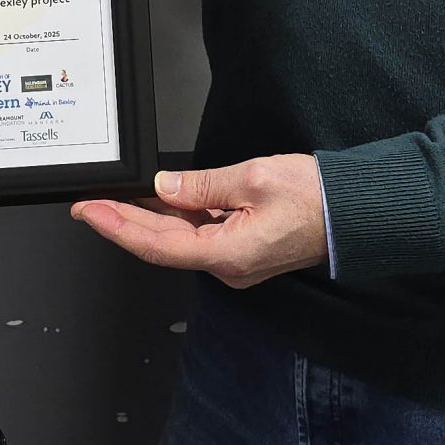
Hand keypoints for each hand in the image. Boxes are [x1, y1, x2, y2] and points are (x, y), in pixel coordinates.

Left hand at [70, 154, 327, 288]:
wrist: (353, 212)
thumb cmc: (315, 198)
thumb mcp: (253, 179)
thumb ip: (202, 186)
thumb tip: (163, 189)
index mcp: (228, 255)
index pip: (157, 246)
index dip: (118, 228)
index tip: (90, 212)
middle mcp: (227, 266)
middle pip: (161, 246)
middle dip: (122, 223)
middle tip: (90, 203)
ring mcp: (234, 260)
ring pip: (178, 240)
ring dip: (146, 220)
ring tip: (114, 198)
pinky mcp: (241, 248)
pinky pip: (198, 234)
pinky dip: (173, 217)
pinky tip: (156, 201)